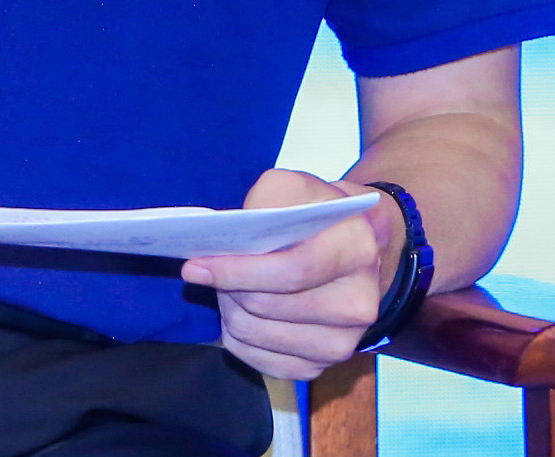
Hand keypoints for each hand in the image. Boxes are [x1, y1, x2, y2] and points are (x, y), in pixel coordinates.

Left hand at [180, 169, 393, 379]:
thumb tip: (230, 236)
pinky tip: (240, 312)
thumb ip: (264, 201)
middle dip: (227, 287)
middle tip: (210, 270)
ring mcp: (342, 343)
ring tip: (228, 287)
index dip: (238, 271)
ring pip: (258, 335)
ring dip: (230, 310)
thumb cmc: (315, 213)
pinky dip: (238, 338)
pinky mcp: (321, 367)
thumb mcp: (295, 187)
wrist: (351, 248)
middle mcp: (358, 304)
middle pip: (268, 306)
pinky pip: (260, 362)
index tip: (196, 265)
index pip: (292, 271)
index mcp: (356, 251)